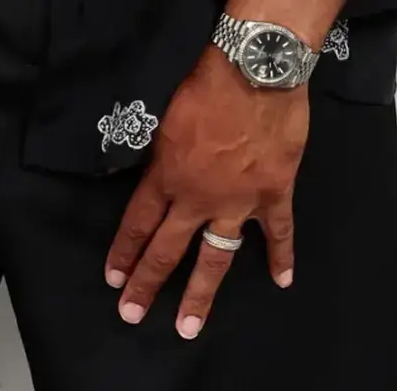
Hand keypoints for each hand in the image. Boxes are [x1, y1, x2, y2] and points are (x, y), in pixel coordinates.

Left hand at [103, 43, 306, 338]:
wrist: (256, 70)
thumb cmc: (208, 84)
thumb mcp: (166, 118)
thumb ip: (161, 153)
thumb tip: (153, 170)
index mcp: (167, 176)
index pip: (138, 223)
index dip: (125, 252)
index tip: (114, 278)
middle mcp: (197, 198)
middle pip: (167, 250)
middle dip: (147, 284)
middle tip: (131, 313)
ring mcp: (237, 201)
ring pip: (215, 256)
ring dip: (200, 293)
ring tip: (189, 327)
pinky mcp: (273, 193)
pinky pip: (278, 232)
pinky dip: (281, 256)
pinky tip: (281, 280)